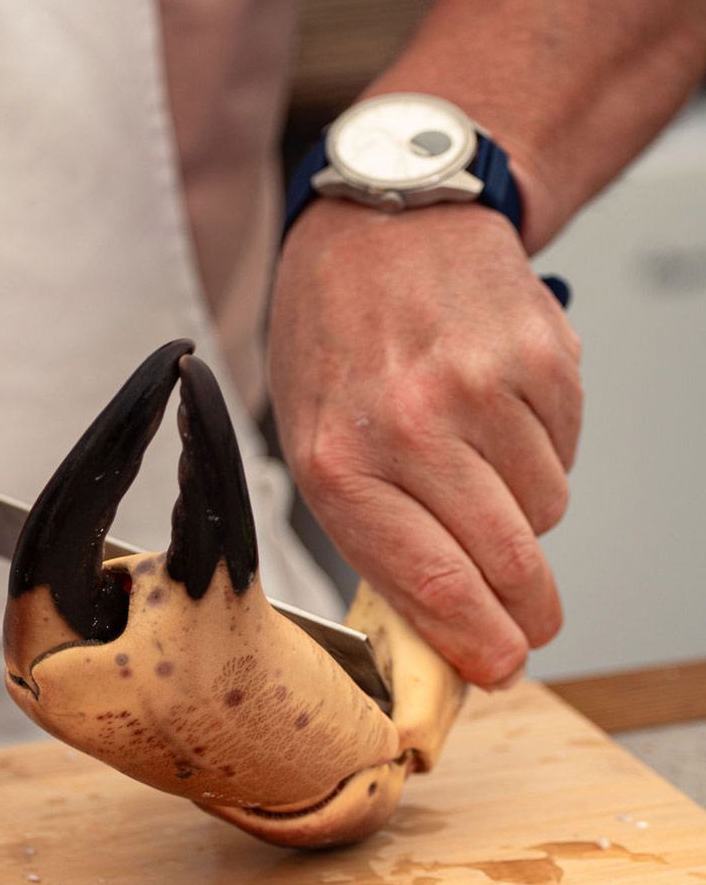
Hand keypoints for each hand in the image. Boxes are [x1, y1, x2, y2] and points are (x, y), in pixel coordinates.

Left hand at [268, 198, 582, 687]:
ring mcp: (481, 387)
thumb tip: (442, 620)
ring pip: (544, 510)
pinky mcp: (540, 354)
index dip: (478, 642)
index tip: (501, 667)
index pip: (429, 583)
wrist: (384, 218)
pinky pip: (567, 451)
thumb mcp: (316, 440)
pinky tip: (498, 411)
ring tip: (477, 458)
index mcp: (338, 461)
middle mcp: (410, 426)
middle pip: (507, 561)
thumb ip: (373, 531)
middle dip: (527, 609)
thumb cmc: (336, 336)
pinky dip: (542, 451)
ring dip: (523, 510)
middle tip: (530, 619)